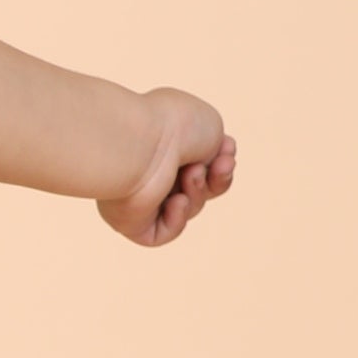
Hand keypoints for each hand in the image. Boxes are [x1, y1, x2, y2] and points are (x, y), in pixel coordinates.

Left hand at [98, 88, 235, 246]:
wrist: (143, 142)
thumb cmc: (176, 126)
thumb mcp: (211, 127)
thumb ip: (214, 151)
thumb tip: (205, 170)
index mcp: (164, 142)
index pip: (200, 162)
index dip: (220, 160)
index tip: (227, 146)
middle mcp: (150, 169)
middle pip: (198, 188)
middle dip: (216, 178)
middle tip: (222, 164)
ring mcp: (139, 196)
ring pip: (187, 208)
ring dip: (197, 192)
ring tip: (191, 173)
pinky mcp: (130, 222)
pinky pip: (165, 231)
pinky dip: (178, 218)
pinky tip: (177, 200)